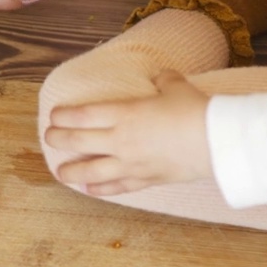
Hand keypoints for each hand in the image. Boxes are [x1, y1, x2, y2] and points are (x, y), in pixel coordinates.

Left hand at [43, 71, 212, 194]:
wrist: (217, 142)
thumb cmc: (197, 110)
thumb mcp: (177, 86)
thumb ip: (164, 80)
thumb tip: (161, 77)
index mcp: (125, 114)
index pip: (82, 115)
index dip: (63, 116)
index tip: (54, 116)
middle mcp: (121, 140)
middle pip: (78, 142)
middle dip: (58, 140)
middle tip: (49, 138)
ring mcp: (131, 163)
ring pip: (90, 171)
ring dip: (71, 172)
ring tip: (60, 172)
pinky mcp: (145, 180)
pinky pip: (117, 187)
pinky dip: (101, 189)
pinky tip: (90, 189)